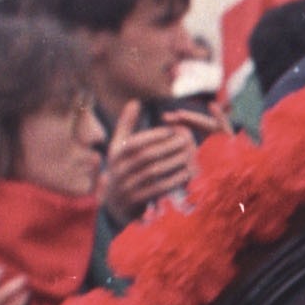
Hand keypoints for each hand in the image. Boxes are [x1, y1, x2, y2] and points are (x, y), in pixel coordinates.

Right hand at [101, 101, 211, 220]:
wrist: (114, 203)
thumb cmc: (121, 167)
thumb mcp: (119, 146)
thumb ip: (127, 124)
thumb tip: (135, 101)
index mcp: (115, 155)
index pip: (134, 143)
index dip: (154, 135)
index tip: (173, 128)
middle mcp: (118, 171)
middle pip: (145, 157)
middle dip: (167, 147)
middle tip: (187, 140)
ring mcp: (127, 187)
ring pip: (153, 172)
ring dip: (173, 162)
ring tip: (190, 154)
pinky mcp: (138, 201)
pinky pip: (158, 189)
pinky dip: (174, 180)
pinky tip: (187, 172)